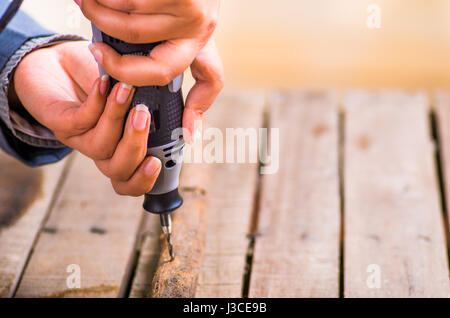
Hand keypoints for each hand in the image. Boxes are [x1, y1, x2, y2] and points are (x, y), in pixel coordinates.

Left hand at [13, 41, 160, 195]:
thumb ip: (154, 105)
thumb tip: (176, 106)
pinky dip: (96, 102)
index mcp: (122, 150)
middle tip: (143, 116)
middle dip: (135, 146)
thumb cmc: (103, 78)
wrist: (58, 58)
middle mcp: (102, 150)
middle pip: (120, 170)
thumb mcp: (136, 92)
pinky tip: (104, 83)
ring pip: (101, 147)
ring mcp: (79, 139)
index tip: (158, 161)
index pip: (133, 180)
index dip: (145, 179)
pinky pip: (79, 121)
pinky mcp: (58, 122)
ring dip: (116, 118)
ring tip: (127, 90)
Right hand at [75, 0, 223, 141]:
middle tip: (95, 45)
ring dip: (100, 10)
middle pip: (144, 51)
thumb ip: (168, 47)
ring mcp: (191, 5)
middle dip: (113, 52)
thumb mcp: (180, 21)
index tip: (189, 137)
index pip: (209, 80)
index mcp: (202, 39)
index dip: (200, 110)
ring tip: (88, 1)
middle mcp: (202, 24)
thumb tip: (153, 90)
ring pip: (130, 19)